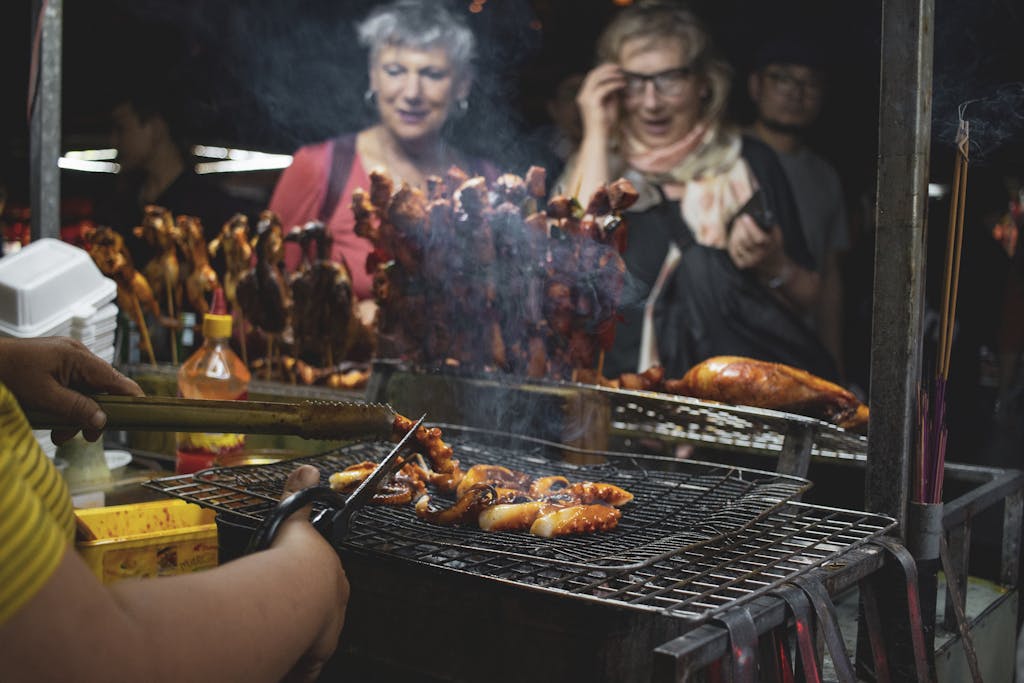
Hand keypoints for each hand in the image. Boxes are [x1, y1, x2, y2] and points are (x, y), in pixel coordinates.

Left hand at [0, 336, 142, 442]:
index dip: (131, 398)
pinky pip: (71, 387)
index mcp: (77, 357)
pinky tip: (53, 420)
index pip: (116, 379)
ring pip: (85, 391)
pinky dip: (66, 405)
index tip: (143, 415)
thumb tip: (102, 421)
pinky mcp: (55, 365)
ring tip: (59, 434)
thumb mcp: (44, 396)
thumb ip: (76, 408)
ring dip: (76, 414)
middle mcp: (76, 355)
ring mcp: (65, 359)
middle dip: (93, 414)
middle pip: (100, 388)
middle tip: (86, 437)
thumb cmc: (8, 374)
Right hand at [274, 465, 348, 682]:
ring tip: (273, 639)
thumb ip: (300, 495)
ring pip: (307, 644)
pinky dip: (288, 668)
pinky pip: (299, 670)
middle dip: (302, 618)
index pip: (325, 587)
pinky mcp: (308, 662)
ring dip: (293, 642)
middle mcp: (333, 611)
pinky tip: (276, 665)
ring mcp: (322, 638)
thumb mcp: (296, 521)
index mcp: (333, 580)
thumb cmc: (294, 559)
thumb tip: (307, 469)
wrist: (295, 593)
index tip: (291, 593)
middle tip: (279, 618)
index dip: (308, 590)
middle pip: (318, 618)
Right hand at [576, 62, 625, 140]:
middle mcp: (582, 95)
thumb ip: (610, 94)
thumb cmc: (604, 125)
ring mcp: (586, 99)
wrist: (598, 138)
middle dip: (607, 68)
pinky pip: (604, 88)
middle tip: (619, 67)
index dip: (603, 69)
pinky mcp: (592, 103)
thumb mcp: (609, 105)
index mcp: (584, 96)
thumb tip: (616, 83)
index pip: (592, 76)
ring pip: (597, 78)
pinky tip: (622, 84)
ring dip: (611, 74)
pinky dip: (614, 84)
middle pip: (593, 74)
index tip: (615, 68)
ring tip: (622, 75)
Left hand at [726, 216, 785, 274]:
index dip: (751, 226)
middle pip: (745, 239)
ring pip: (737, 244)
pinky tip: (736, 237)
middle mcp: (760, 255)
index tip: (745, 216)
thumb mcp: (776, 233)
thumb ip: (768, 225)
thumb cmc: (773, 243)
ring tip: (739, 228)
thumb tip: (754, 215)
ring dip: (735, 233)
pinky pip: (733, 250)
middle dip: (740, 227)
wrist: (773, 263)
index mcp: (770, 247)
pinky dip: (733, 242)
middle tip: (739, 219)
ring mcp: (750, 261)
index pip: (759, 238)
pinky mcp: (742, 264)